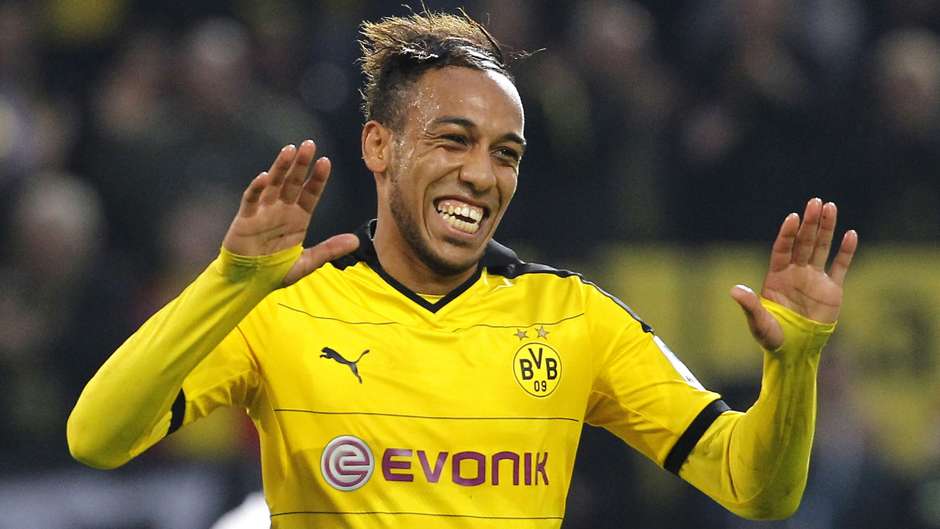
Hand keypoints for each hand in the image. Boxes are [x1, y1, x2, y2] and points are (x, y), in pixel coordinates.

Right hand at [222, 140, 358, 285]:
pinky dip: (257, 188)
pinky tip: (264, 177)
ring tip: (289, 150)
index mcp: (299, 218)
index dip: (317, 178)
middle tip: (309, 145)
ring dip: (281, 167)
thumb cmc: (276, 270)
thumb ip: (329, 250)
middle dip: (301, 164)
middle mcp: (282, 209)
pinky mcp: (246, 218)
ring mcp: (264, 211)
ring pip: (274, 184)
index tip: (326, 162)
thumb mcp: (307, 262)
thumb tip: (355, 241)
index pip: (311, 193)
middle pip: (293, 182)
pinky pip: (252, 199)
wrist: (249, 282)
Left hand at [730, 198, 857, 349]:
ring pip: (821, 248)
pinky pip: (840, 266)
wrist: (795, 351)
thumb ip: (749, 305)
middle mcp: (796, 273)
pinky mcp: (832, 290)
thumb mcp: (759, 322)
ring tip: (830, 207)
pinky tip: (850, 234)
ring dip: (826, 228)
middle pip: (803, 242)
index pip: (783, 249)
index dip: (787, 234)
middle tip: (815, 201)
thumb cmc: (773, 337)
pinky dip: (846, 251)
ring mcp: (814, 279)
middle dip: (809, 223)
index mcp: (777, 277)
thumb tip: (734, 290)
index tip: (792, 217)